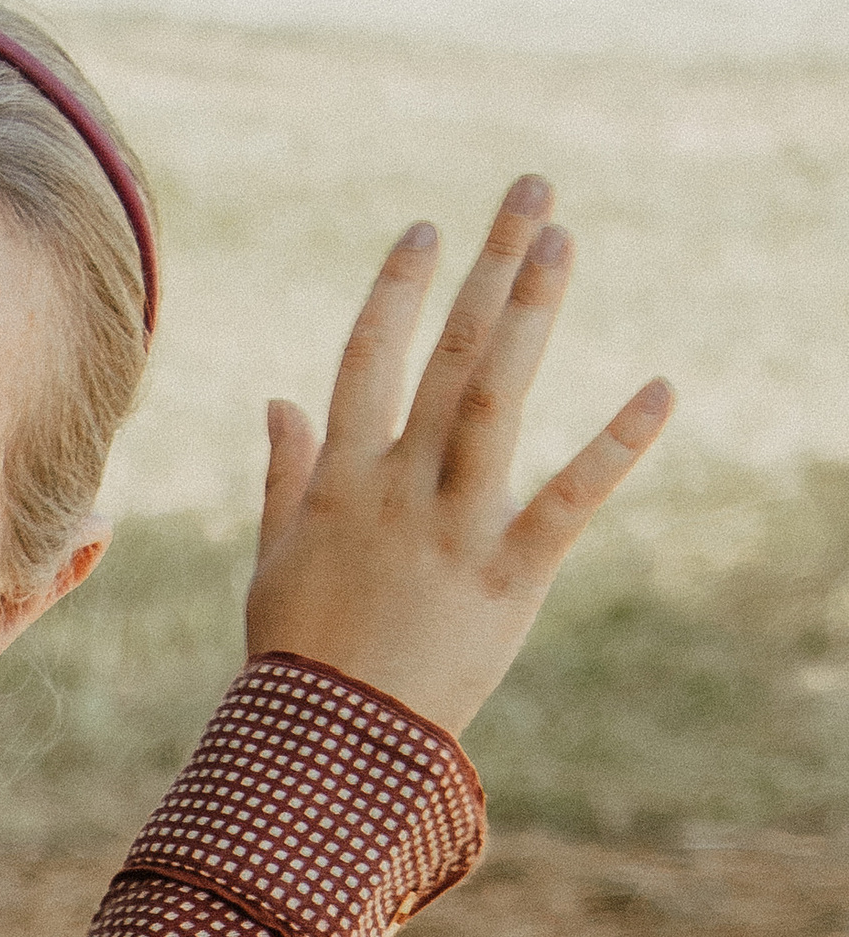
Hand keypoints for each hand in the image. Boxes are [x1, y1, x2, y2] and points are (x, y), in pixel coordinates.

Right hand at [246, 176, 672, 734]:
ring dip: (531, 313)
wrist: (330, 745)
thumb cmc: (298, 658)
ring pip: (496, 398)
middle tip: (529, 191)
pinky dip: (617, 445)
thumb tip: (278, 401)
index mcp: (340, 479)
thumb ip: (284, 475)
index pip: (366, 358)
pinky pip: (569, 499)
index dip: (397, 289)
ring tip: (563, 242)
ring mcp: (454, 526)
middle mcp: (398, 485)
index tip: (427, 232)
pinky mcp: (509, 575)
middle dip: (487, 266)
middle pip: (446, 352)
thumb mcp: (275, 560)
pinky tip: (661, 390)